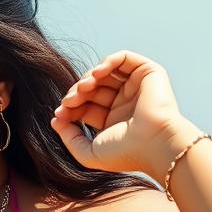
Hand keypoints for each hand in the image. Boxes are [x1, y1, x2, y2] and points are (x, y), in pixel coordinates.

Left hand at [50, 50, 187, 175]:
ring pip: (105, 73)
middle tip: (69, 101)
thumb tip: (56, 121)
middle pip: (92, 88)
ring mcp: (136, 88)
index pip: (85, 107)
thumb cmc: (126, 152)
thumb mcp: (88, 153)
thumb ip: (70, 139)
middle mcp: (124, 104)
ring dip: (88, 77)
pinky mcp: (148, 73)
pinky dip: (108, 61)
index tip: (59, 114)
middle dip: (76, 92)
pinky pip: (123, 58)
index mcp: (113, 121)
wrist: (155, 144)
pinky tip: (97, 74)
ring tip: (83, 88)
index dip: (69, 108)